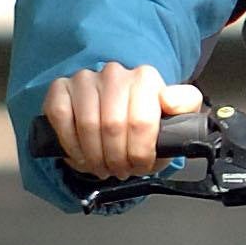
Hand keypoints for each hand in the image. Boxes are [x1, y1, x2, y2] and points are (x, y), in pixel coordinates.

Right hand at [41, 64, 202, 177]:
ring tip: (103, 167)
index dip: (139, 153)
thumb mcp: (175, 119)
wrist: (117, 118)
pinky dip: (71, 146)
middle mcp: (114, 73)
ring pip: (87, 125)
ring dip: (94, 157)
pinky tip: (82, 157)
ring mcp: (85, 79)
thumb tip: (170, 101)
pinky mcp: (60, 88)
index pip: (141, 122)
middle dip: (117, 159)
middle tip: (120, 170)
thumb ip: (185, 106)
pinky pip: (61, 119)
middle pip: (113, 127)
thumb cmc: (144, 123)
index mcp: (145, 78)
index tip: (140, 165)